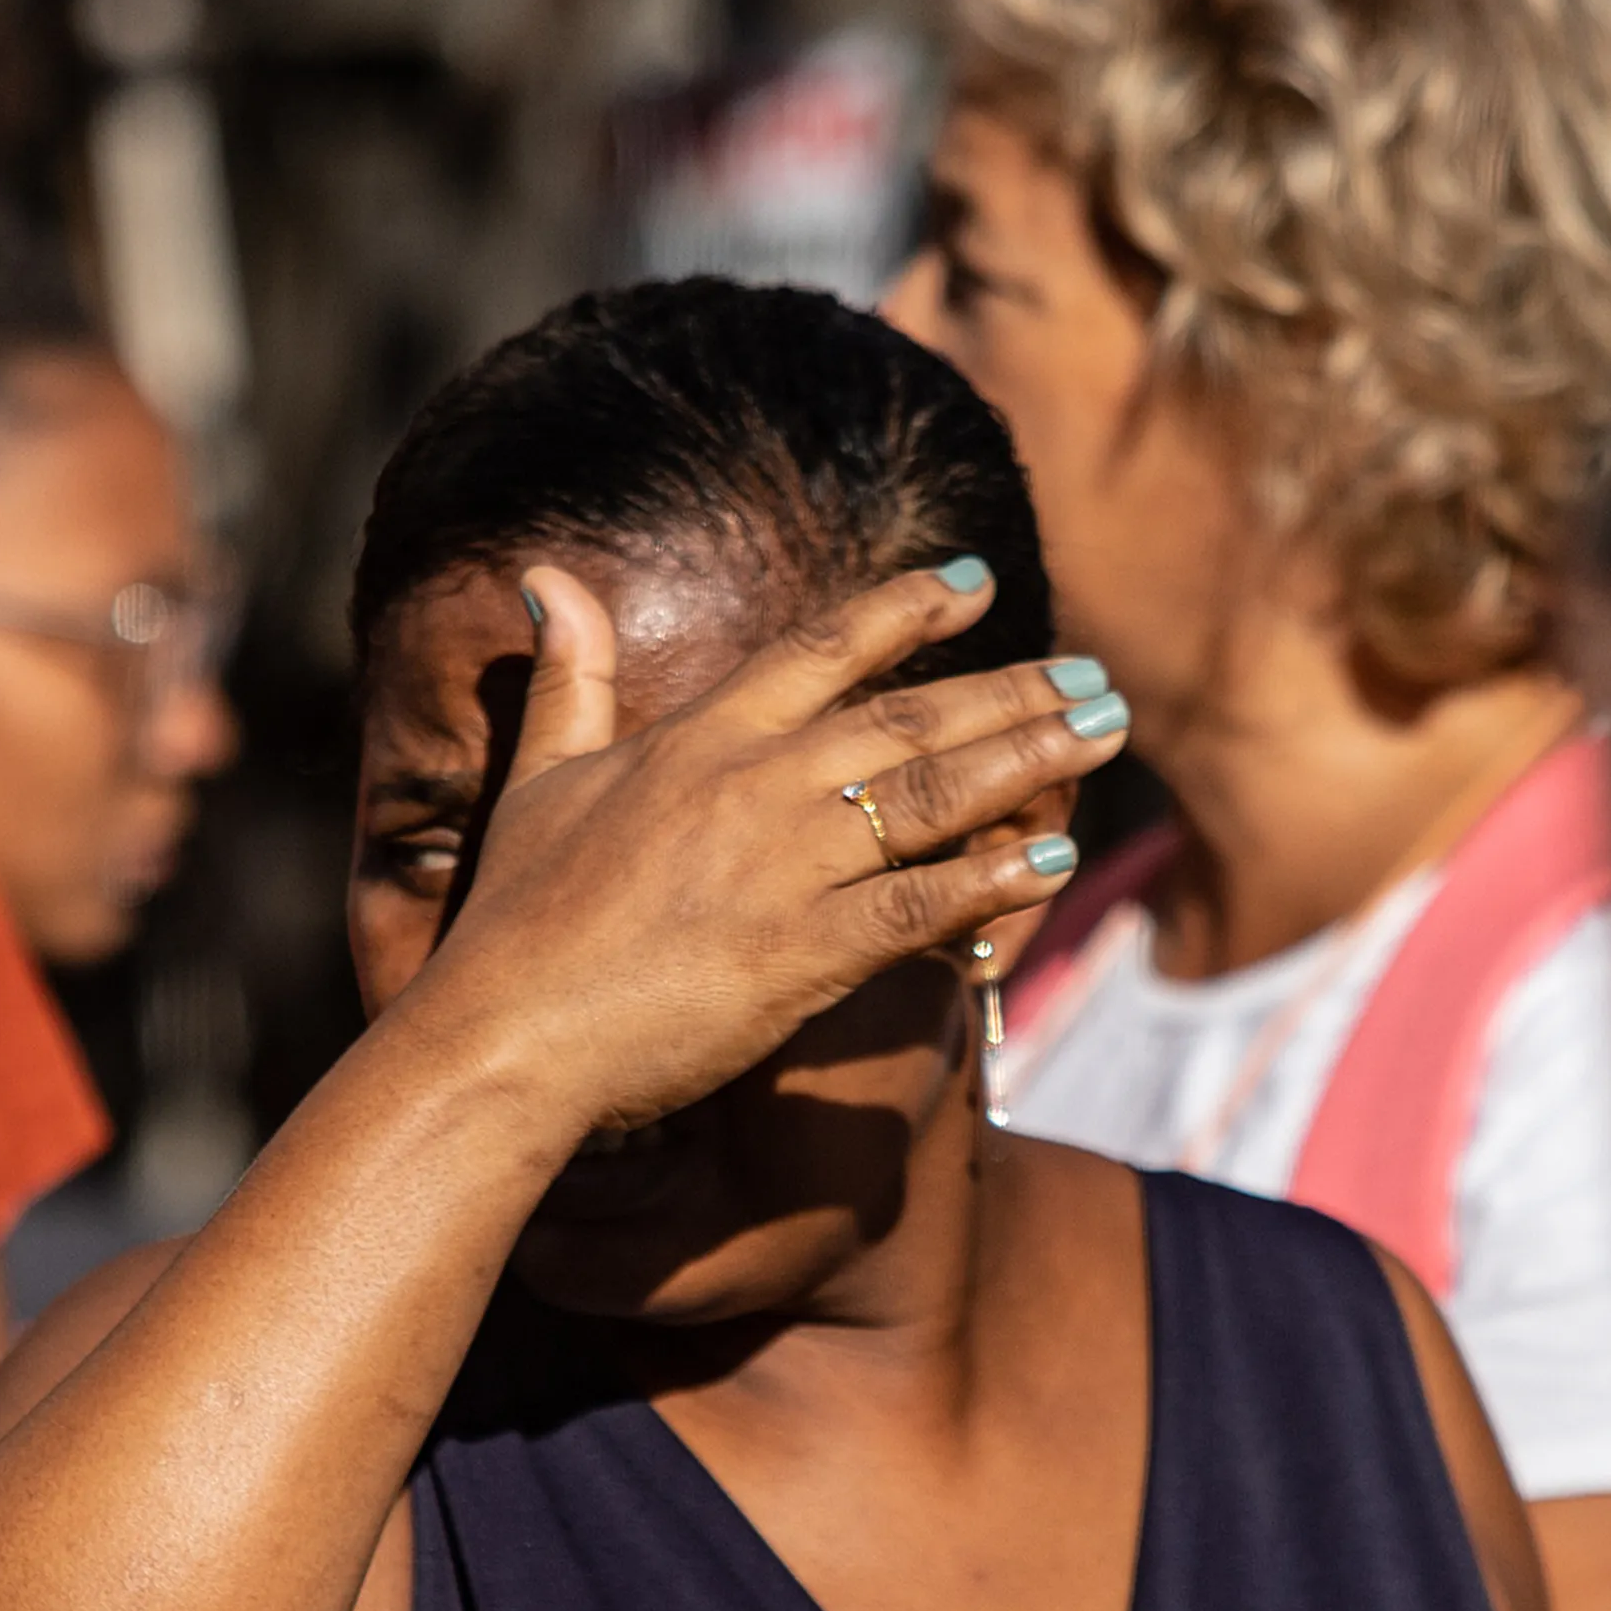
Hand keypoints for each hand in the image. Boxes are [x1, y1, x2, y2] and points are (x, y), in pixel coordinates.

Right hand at [398, 562, 1116, 1138]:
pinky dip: (996, 879)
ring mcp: (785, 866)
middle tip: (1093, 674)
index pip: (823, 648)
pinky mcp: (805, 950)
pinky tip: (1057, 859)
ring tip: (1105, 730)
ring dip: (1032, 756)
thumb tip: (549, 576)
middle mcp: (754, 784)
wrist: (506, 1034)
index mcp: (698, 738)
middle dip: (1012, 688)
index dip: (907, 608)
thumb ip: (568, 679)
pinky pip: (924, 902)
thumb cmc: (517, 917)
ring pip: (936, 794)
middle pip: (909, 717)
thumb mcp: (538, 777)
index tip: (980, 581)